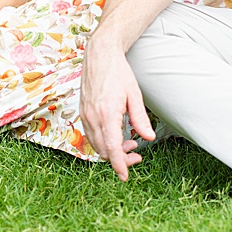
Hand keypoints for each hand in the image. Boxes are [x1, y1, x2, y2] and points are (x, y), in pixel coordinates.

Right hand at [78, 38, 154, 179]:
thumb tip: (149, 138)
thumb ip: (140, 119)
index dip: (119, 165)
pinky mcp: (82, 111)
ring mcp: (85, 113)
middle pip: (103, 150)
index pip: (112, 148)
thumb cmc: (118, 72)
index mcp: (107, 113)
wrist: (99, 54)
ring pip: (95, 144)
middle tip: (136, 155)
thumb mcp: (134, 94)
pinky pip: (90, 134)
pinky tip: (116, 135)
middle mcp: (92, 116)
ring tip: (129, 144)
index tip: (125, 176)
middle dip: (119, 159)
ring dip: (111, 150)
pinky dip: (102, 141)